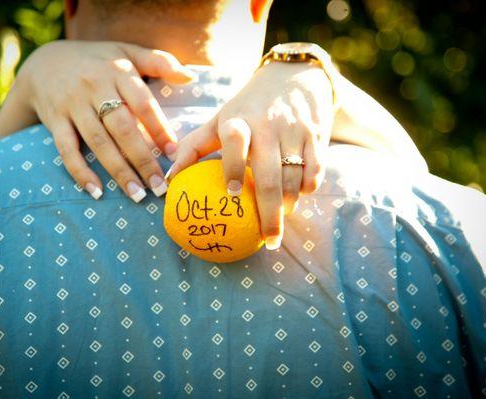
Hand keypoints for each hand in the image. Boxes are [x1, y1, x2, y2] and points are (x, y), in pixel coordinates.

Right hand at [15, 40, 195, 200]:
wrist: (45, 62)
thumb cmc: (98, 62)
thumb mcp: (127, 52)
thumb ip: (159, 62)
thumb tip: (191, 76)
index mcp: (117, 72)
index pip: (143, 103)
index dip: (159, 129)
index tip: (174, 153)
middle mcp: (95, 87)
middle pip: (122, 128)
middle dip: (142, 160)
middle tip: (159, 187)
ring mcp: (72, 105)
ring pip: (98, 142)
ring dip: (118, 171)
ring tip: (137, 195)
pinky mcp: (54, 120)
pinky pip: (66, 149)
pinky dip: (80, 171)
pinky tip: (96, 191)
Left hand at [166, 62, 333, 249]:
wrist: (294, 75)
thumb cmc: (248, 106)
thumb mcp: (220, 119)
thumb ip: (194, 147)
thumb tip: (168, 181)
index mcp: (238, 120)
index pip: (235, 142)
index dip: (233, 167)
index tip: (233, 194)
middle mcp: (268, 126)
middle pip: (269, 176)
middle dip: (270, 213)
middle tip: (268, 240)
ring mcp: (294, 131)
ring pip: (294, 178)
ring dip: (289, 205)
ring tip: (279, 223)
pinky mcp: (317, 135)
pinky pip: (315, 170)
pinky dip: (308, 187)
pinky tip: (299, 197)